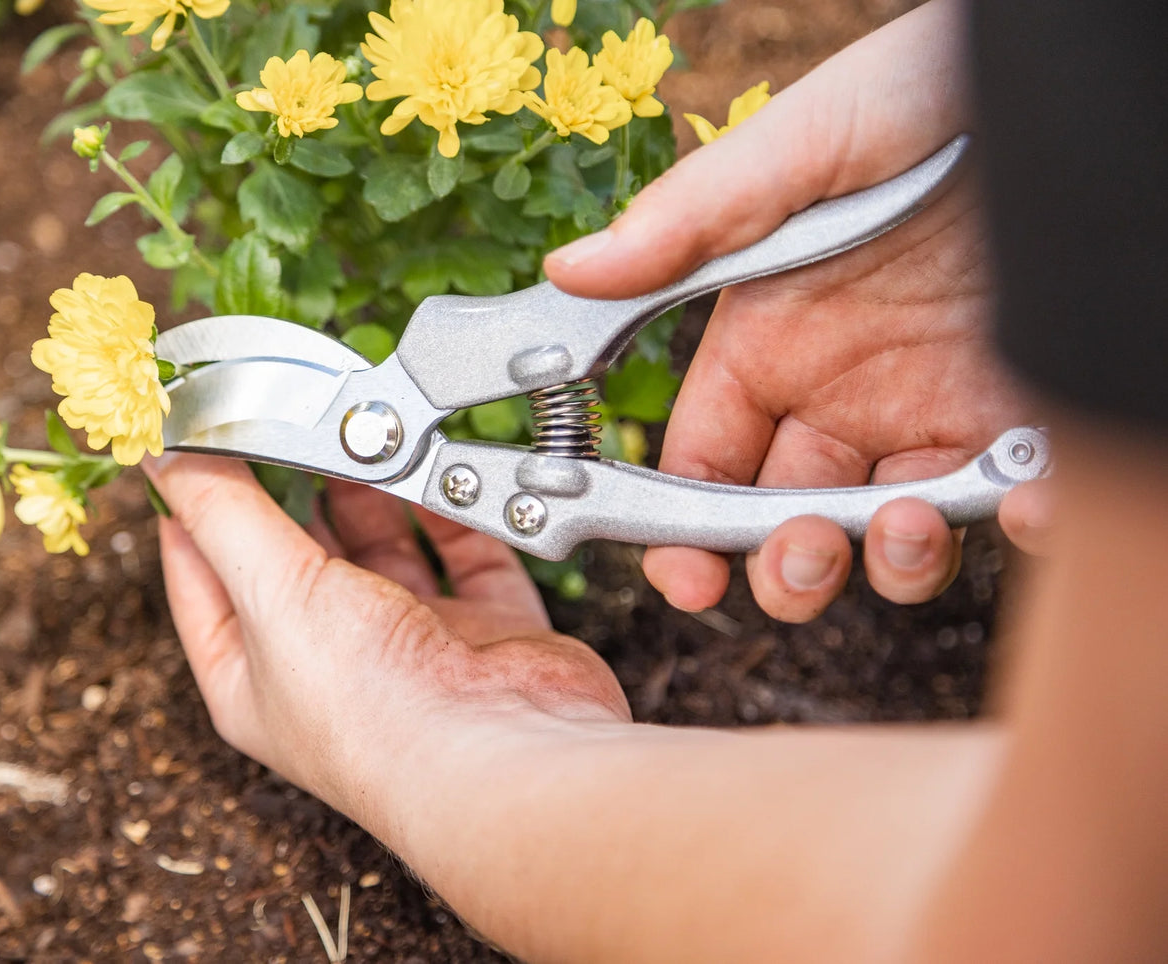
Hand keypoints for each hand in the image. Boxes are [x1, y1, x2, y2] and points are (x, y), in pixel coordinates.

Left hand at [143, 453, 628, 822]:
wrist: (503, 754)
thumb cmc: (372, 707)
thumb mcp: (268, 591)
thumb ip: (222, 512)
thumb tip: (168, 450)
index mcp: (253, 676)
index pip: (200, 578)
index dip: (189, 508)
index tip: (191, 439)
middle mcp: (328, 664)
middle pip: (295, 555)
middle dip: (291, 485)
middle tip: (285, 412)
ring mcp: (411, 645)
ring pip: (382, 548)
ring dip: (372, 491)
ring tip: (358, 428)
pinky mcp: (486, 630)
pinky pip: (466, 550)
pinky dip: (452, 508)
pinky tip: (434, 467)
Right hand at [546, 0, 1047, 620]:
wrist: (1060, 80)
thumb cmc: (919, 89)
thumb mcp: (801, 147)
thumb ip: (690, 221)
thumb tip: (570, 272)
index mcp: (764, 343)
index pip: (702, 464)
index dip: (682, 533)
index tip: (686, 578)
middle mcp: (838, 389)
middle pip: (785, 522)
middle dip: (785, 567)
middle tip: (804, 553)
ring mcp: (931, 403)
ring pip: (889, 536)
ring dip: (893, 562)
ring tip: (912, 521)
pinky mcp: (1022, 407)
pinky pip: (1013, 496)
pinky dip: (1022, 521)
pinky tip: (1025, 497)